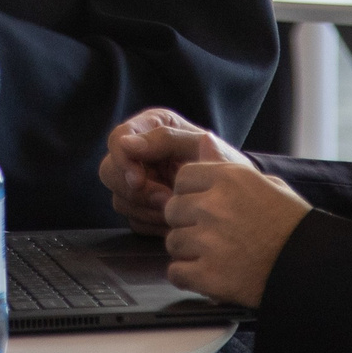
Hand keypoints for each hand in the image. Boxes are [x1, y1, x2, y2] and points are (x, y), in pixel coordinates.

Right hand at [99, 108, 246, 234]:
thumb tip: (126, 142)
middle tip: (165, 201)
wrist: (241, 200)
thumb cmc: (226, 165)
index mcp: (152, 128)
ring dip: (147, 210)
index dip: (123, 162)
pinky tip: (175, 222)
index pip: (118, 139)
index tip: (140, 181)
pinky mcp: (143, 207)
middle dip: (135, 192)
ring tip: (177, 211)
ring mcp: (139, 182)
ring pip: (119, 199)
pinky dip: (152, 224)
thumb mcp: (202, 146)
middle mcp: (140, 153)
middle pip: (110, 172)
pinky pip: (132, 219)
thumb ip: (165, 140)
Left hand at [161, 159, 311, 306]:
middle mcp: (214, 205)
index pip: (183, 177)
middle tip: (208, 234)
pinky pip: (176, 272)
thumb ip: (228, 165)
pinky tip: (207, 276)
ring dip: (187, 251)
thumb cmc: (293, 226)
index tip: (203, 206)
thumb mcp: (267, 184)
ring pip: (172, 242)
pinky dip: (188, 277)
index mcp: (228, 178)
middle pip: (172, 210)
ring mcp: (208, 241)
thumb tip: (203, 141)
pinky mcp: (208, 275)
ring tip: (212, 256)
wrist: (312, 267)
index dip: (190, 193)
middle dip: (186, 222)